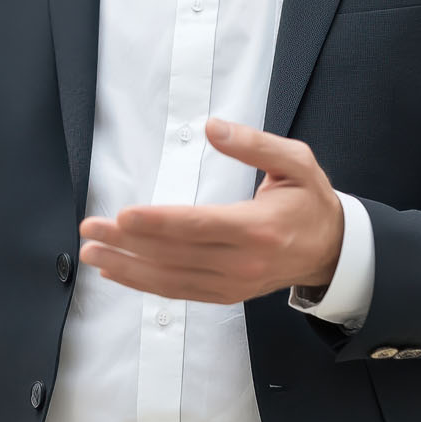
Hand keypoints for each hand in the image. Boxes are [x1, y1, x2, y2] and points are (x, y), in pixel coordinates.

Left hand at [78, 120, 343, 303]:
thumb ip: (254, 144)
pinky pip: (179, 291)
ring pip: (171, 279)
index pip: (200, 226)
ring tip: (92, 253)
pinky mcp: (225, 294)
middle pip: (176, 255)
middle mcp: (243, 262)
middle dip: (128, 243)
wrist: (330, 250)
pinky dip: (144, 284)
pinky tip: (117, 272)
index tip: (124, 215)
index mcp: (260, 228)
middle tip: (90, 229)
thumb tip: (212, 127)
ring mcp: (233, 284)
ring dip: (127, 267)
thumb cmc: (310, 200)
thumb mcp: (296, 162)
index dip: (159, 223)